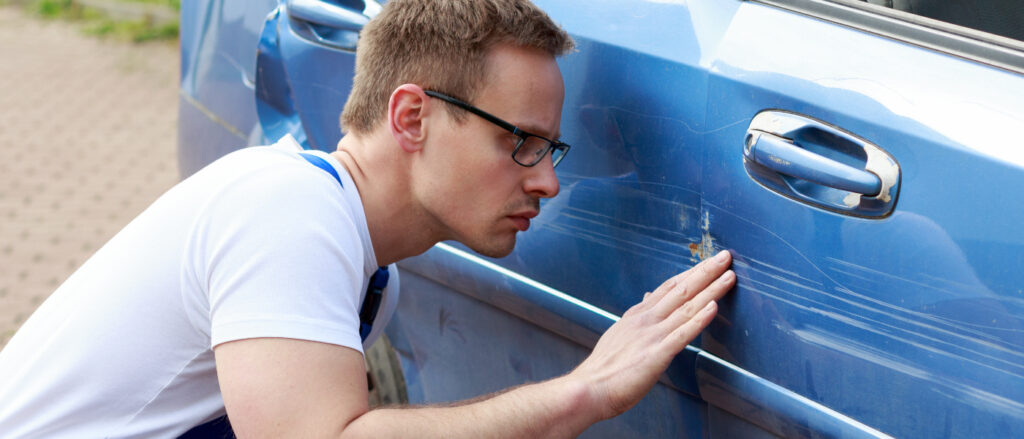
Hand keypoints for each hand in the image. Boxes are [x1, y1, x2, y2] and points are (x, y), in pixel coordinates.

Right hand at [569, 250, 734, 418]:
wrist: (589, 389)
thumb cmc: (604, 368)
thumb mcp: (619, 334)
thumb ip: (637, 317)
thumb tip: (648, 297)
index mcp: (638, 315)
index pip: (669, 287)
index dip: (690, 273)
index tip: (707, 262)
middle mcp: (646, 320)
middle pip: (681, 290)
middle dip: (706, 272)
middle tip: (724, 256)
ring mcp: (652, 335)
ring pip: (687, 307)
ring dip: (711, 289)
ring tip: (729, 275)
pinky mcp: (657, 354)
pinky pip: (682, 334)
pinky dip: (700, 319)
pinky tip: (714, 307)